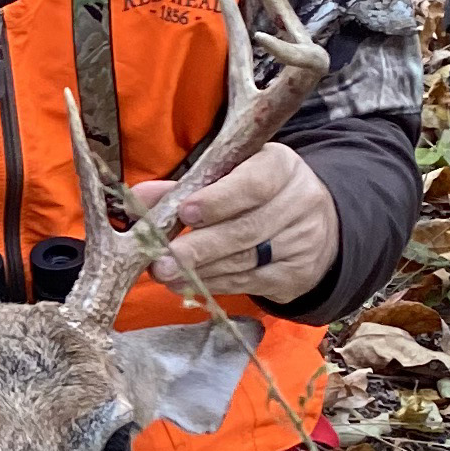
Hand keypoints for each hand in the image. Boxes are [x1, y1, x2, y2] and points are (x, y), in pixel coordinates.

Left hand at [126, 144, 336, 308]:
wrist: (311, 224)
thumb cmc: (257, 193)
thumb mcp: (231, 176)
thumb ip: (185, 186)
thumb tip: (137, 198)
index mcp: (281, 166)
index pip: (253, 184)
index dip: (218, 200)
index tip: (185, 213)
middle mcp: (299, 201)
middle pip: (246, 229)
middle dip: (199, 248)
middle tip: (161, 261)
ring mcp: (302, 240)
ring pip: (245, 260)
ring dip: (200, 271)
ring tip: (166, 275)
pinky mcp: (298, 273)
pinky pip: (251, 282)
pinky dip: (216, 284)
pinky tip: (189, 284)